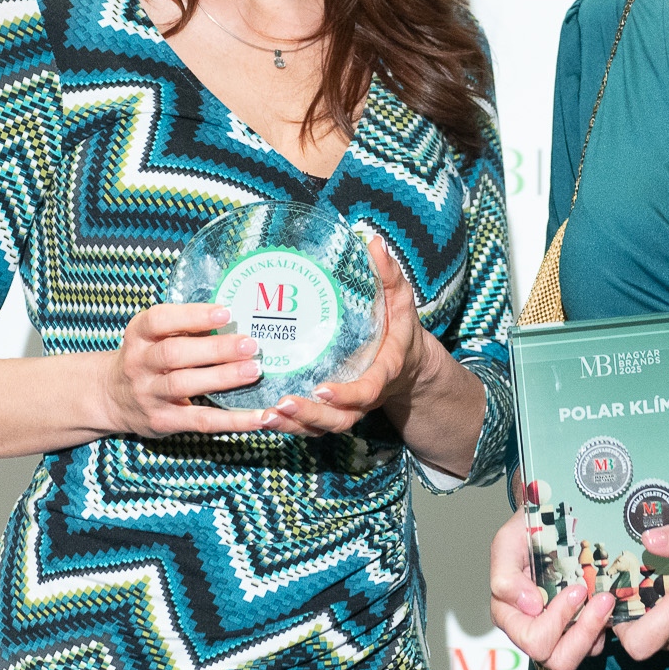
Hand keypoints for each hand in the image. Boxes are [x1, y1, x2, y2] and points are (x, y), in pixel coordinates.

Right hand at [99, 302, 269, 436]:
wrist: (112, 397)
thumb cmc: (147, 358)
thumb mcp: (153, 337)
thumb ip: (184, 328)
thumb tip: (235, 320)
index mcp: (138, 335)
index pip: (159, 320)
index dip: (192, 315)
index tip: (226, 313)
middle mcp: (139, 363)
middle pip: (174, 354)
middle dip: (215, 348)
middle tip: (249, 344)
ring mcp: (149, 394)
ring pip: (184, 385)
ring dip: (222, 377)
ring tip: (253, 370)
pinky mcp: (163, 421)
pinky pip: (200, 421)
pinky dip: (231, 420)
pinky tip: (256, 417)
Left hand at [258, 230, 426, 435]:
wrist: (407, 366)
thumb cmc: (399, 329)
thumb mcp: (400, 301)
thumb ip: (389, 276)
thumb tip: (373, 242)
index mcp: (384, 372)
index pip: (368, 390)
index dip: (347, 395)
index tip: (322, 390)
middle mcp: (365, 397)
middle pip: (340, 419)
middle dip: (311, 416)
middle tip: (282, 405)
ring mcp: (347, 408)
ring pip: (322, 428)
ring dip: (293, 426)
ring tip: (266, 417)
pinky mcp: (331, 411)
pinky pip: (311, 427)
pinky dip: (288, 427)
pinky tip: (261, 418)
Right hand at [489, 507, 615, 669]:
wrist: (549, 519)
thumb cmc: (525, 531)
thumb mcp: (508, 542)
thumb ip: (506, 575)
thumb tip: (529, 606)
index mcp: (511, 616)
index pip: (533, 640)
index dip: (556, 620)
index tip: (576, 589)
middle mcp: (535, 629)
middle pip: (559, 660)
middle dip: (584, 632)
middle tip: (602, 599)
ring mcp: (561, 631)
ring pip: (582, 655)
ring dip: (598, 628)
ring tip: (608, 600)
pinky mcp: (583, 627)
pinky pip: (597, 643)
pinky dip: (606, 625)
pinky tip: (609, 600)